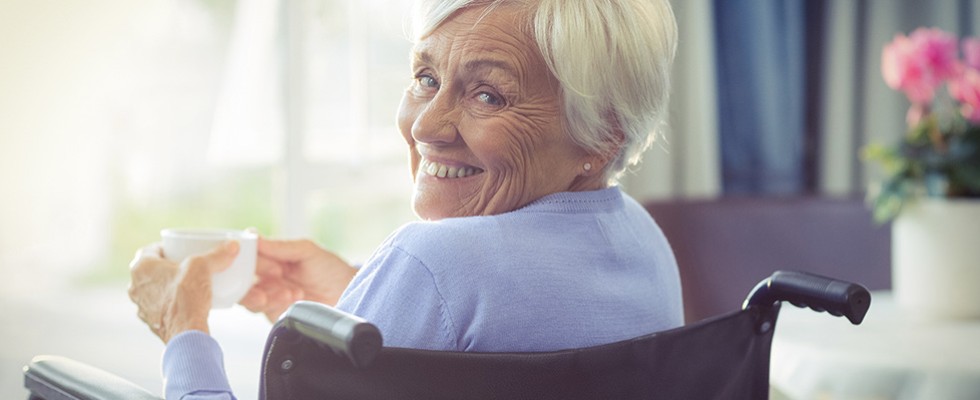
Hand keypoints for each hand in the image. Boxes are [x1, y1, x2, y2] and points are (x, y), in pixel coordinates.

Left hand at [128, 241, 238, 342]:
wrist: (185, 333)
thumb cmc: (187, 297)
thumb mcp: (203, 268)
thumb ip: (217, 255)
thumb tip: (233, 245)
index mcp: (141, 268)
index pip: (151, 249)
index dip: (167, 247)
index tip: (181, 249)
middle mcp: (135, 286)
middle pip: (152, 269)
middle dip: (168, 266)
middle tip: (187, 265)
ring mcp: (140, 306)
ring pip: (153, 289)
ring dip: (167, 285)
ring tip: (187, 285)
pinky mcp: (150, 321)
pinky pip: (159, 306)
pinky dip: (169, 302)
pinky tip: (185, 303)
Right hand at [240, 237, 356, 321]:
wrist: (347, 295)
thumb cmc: (330, 270)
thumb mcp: (308, 251)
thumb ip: (281, 246)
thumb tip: (254, 236)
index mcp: (271, 258)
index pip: (247, 256)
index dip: (247, 257)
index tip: (255, 258)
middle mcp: (266, 277)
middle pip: (241, 278)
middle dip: (250, 279)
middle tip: (272, 276)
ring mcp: (268, 295)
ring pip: (247, 296)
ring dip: (261, 294)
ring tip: (286, 292)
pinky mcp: (273, 313)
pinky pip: (261, 310)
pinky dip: (271, 304)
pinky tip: (290, 299)